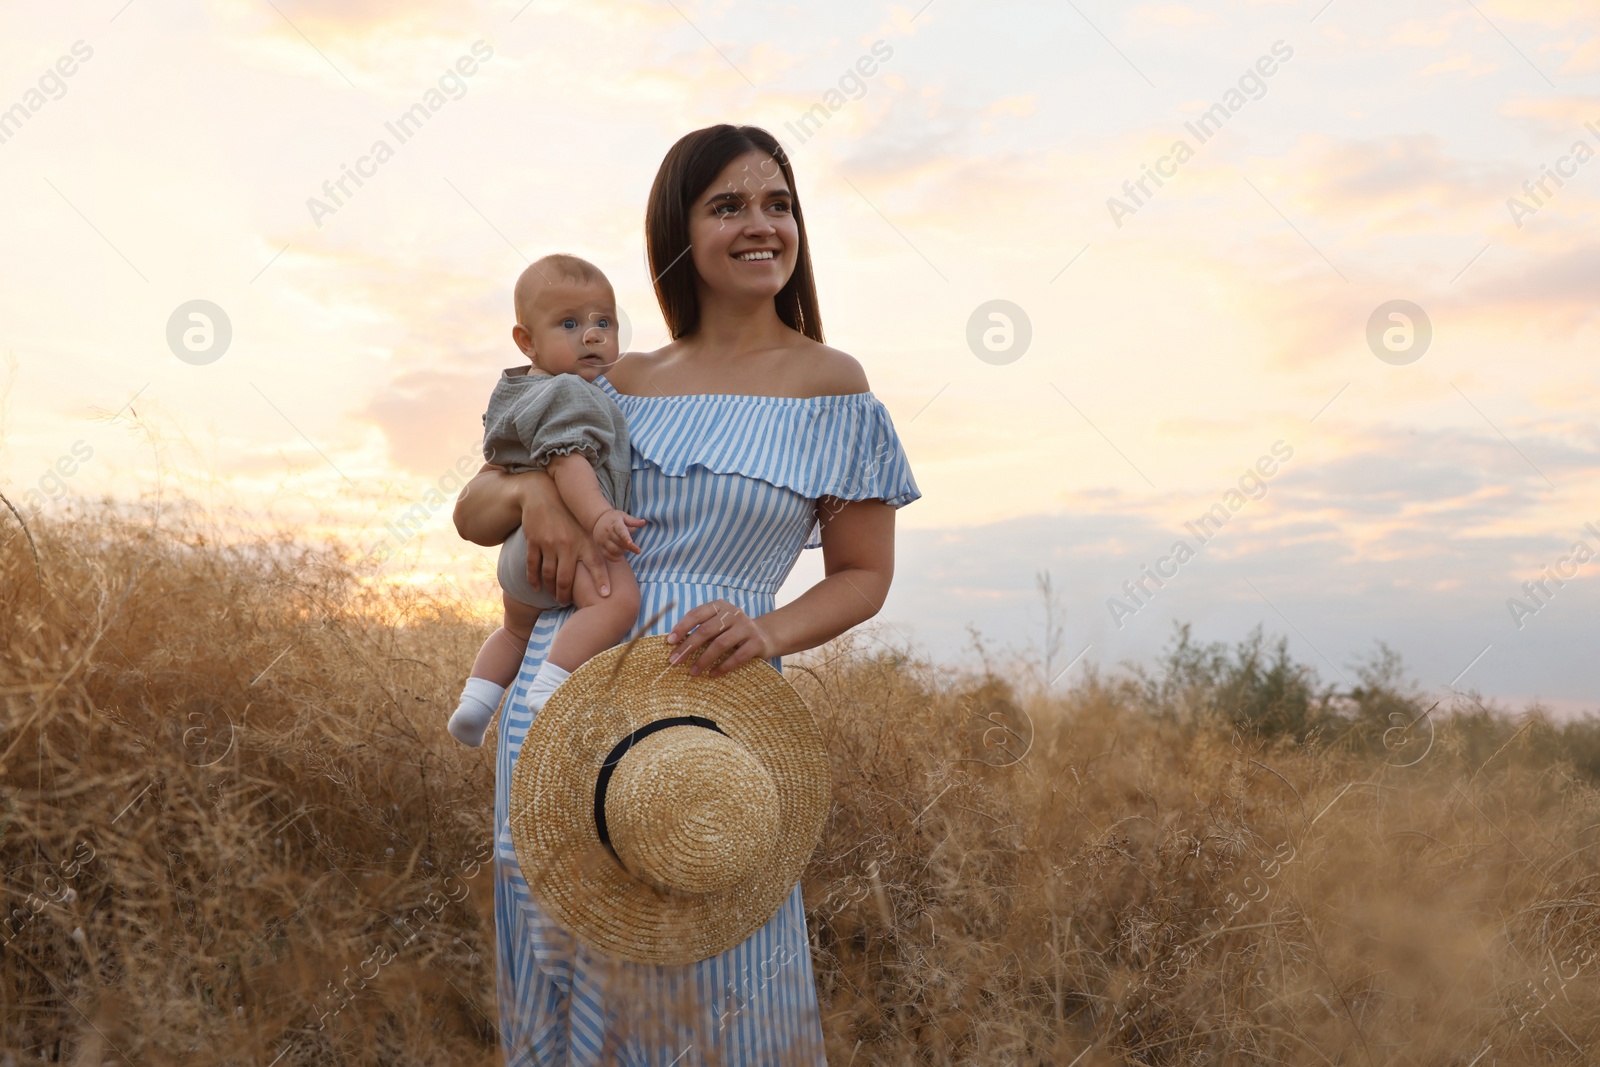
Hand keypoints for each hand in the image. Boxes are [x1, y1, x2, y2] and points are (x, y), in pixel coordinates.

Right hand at [517, 472, 612, 601]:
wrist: (543, 495)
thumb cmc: (569, 515)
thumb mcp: (586, 527)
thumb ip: (599, 543)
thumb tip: (622, 554)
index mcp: (584, 541)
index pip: (597, 564)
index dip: (602, 580)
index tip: (607, 596)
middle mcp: (568, 545)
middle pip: (566, 579)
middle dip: (566, 595)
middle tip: (566, 603)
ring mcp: (549, 544)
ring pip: (549, 575)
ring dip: (551, 590)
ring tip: (555, 597)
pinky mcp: (534, 542)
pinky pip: (533, 566)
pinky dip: (534, 580)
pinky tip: (537, 588)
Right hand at [592, 509, 646, 561]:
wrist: (597, 519)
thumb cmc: (614, 518)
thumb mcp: (623, 516)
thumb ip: (633, 521)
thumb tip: (643, 522)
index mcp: (615, 523)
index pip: (621, 531)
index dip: (626, 537)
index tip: (631, 543)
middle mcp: (607, 532)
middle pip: (619, 542)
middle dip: (630, 548)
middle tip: (637, 550)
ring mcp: (602, 539)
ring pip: (614, 550)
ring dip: (623, 552)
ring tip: (627, 550)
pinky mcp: (599, 546)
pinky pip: (607, 555)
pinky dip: (615, 558)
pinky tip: (620, 556)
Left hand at [665, 600, 775, 677]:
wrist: (765, 636)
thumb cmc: (732, 631)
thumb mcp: (719, 624)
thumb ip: (702, 628)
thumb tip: (674, 644)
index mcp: (720, 606)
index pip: (697, 614)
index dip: (682, 627)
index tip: (669, 641)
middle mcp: (734, 613)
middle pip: (707, 630)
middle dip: (688, 646)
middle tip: (674, 661)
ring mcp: (746, 628)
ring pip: (721, 644)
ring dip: (703, 659)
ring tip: (692, 672)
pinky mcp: (757, 643)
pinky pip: (737, 657)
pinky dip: (723, 667)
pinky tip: (712, 674)